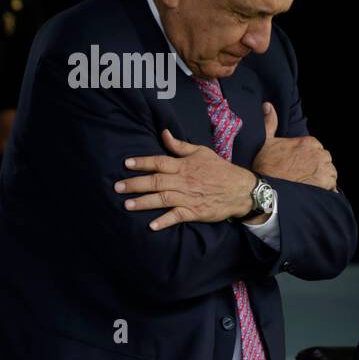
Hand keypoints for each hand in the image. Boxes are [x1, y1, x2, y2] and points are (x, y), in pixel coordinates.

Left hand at [115, 128, 256, 229]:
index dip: (142, 162)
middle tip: (117, 186)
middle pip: (155, 181)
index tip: (126, 163)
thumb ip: (180, 146)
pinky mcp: (194, 212)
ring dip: (144, 202)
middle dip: (135, 184)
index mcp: (183, 165)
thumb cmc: (219, 169)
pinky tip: (152, 225)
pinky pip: (177, 216)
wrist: (240, 189)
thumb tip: (164, 134)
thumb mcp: (201, 152)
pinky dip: (164, 221)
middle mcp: (183, 181)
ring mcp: (188, 197)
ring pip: (162, 199)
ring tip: (127, 205)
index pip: (159, 162)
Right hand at [251, 102, 336, 188]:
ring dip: (322, 178)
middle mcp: (319, 154)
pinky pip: (333, 187)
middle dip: (316, 167)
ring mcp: (323, 169)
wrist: (266, 186)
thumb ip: (271, 122)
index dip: (308, 158)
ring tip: (307, 184)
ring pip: (330, 173)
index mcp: (309, 142)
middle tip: (302, 175)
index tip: (299, 164)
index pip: (317, 149)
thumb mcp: (266, 140)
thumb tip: (268, 105)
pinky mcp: (325, 184)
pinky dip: (326, 189)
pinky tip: (314, 191)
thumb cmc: (265, 164)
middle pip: (325, 160)